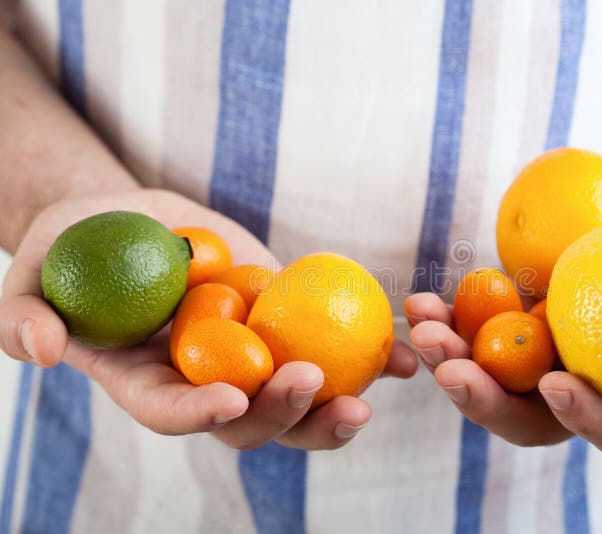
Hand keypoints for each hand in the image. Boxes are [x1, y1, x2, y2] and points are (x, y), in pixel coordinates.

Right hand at [0, 189, 417, 449]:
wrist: (130, 221)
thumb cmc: (75, 246)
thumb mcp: (35, 274)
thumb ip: (27, 314)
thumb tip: (44, 351)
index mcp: (148, 382)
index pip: (171, 413)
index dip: (198, 415)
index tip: (229, 399)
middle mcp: (207, 382)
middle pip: (250, 423)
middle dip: (286, 416)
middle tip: (318, 386)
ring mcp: (254, 357)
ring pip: (300, 401)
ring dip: (339, 403)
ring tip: (379, 387)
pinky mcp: (290, 325)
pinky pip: (335, 349)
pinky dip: (372, 356)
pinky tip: (405, 354)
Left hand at [405, 188, 601, 452]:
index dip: (587, 418)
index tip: (557, 386)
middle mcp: (580, 386)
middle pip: (530, 419)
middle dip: (487, 404)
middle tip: (453, 371)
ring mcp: (536, 362)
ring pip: (487, 383)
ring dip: (448, 362)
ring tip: (423, 327)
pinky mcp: (504, 331)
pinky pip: (467, 338)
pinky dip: (443, 324)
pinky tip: (421, 301)